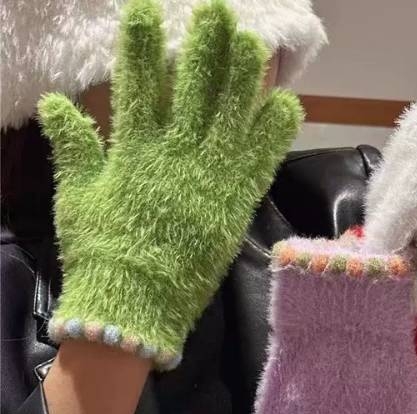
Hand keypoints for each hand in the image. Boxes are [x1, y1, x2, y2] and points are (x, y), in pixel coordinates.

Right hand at [38, 0, 302, 367]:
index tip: (148, 11)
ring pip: (230, 118)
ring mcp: (210, 180)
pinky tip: (287, 104)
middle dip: (205, 49)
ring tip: (254, 43)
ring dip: (244, 78)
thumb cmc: (103, 254)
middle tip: (218, 13)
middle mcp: (176, 157)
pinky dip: (273, 133)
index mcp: (134, 152)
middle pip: (193, 93)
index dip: (141, 47)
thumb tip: (54, 102)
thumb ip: (73, 149)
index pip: (136, 87)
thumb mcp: (77, 199)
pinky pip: (259, 162)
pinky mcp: (235, 205)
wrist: (135, 306)